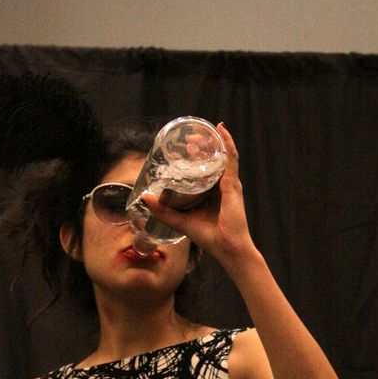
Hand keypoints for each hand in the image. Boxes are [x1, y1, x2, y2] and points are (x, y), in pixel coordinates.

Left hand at [143, 123, 257, 266]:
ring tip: (196, 136)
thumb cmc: (209, 237)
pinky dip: (227, 143)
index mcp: (210, 194)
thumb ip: (163, 211)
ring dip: (209, 143)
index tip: (181, 150)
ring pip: (219, 156)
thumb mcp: (180, 221)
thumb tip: (144, 198)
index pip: (202, 171)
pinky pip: (231, 158)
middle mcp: (220, 187)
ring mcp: (228, 184)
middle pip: (210, 161)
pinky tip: (221, 130)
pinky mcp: (233, 184)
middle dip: (199, 148)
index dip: (193, 159)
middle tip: (186, 141)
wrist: (227, 248)